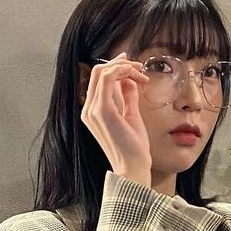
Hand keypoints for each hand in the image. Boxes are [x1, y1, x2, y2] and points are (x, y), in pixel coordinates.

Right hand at [81, 51, 152, 184]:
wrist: (133, 167)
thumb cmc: (133, 147)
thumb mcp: (131, 115)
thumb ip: (127, 97)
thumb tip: (129, 79)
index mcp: (92, 111)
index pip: (98, 79)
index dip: (115, 67)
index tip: (134, 66)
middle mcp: (89, 109)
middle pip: (97, 71)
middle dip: (120, 63)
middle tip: (140, 67)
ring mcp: (93, 109)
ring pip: (103, 71)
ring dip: (124, 67)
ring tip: (142, 73)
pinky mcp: (102, 110)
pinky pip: (108, 78)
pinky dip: (124, 71)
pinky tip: (138, 76)